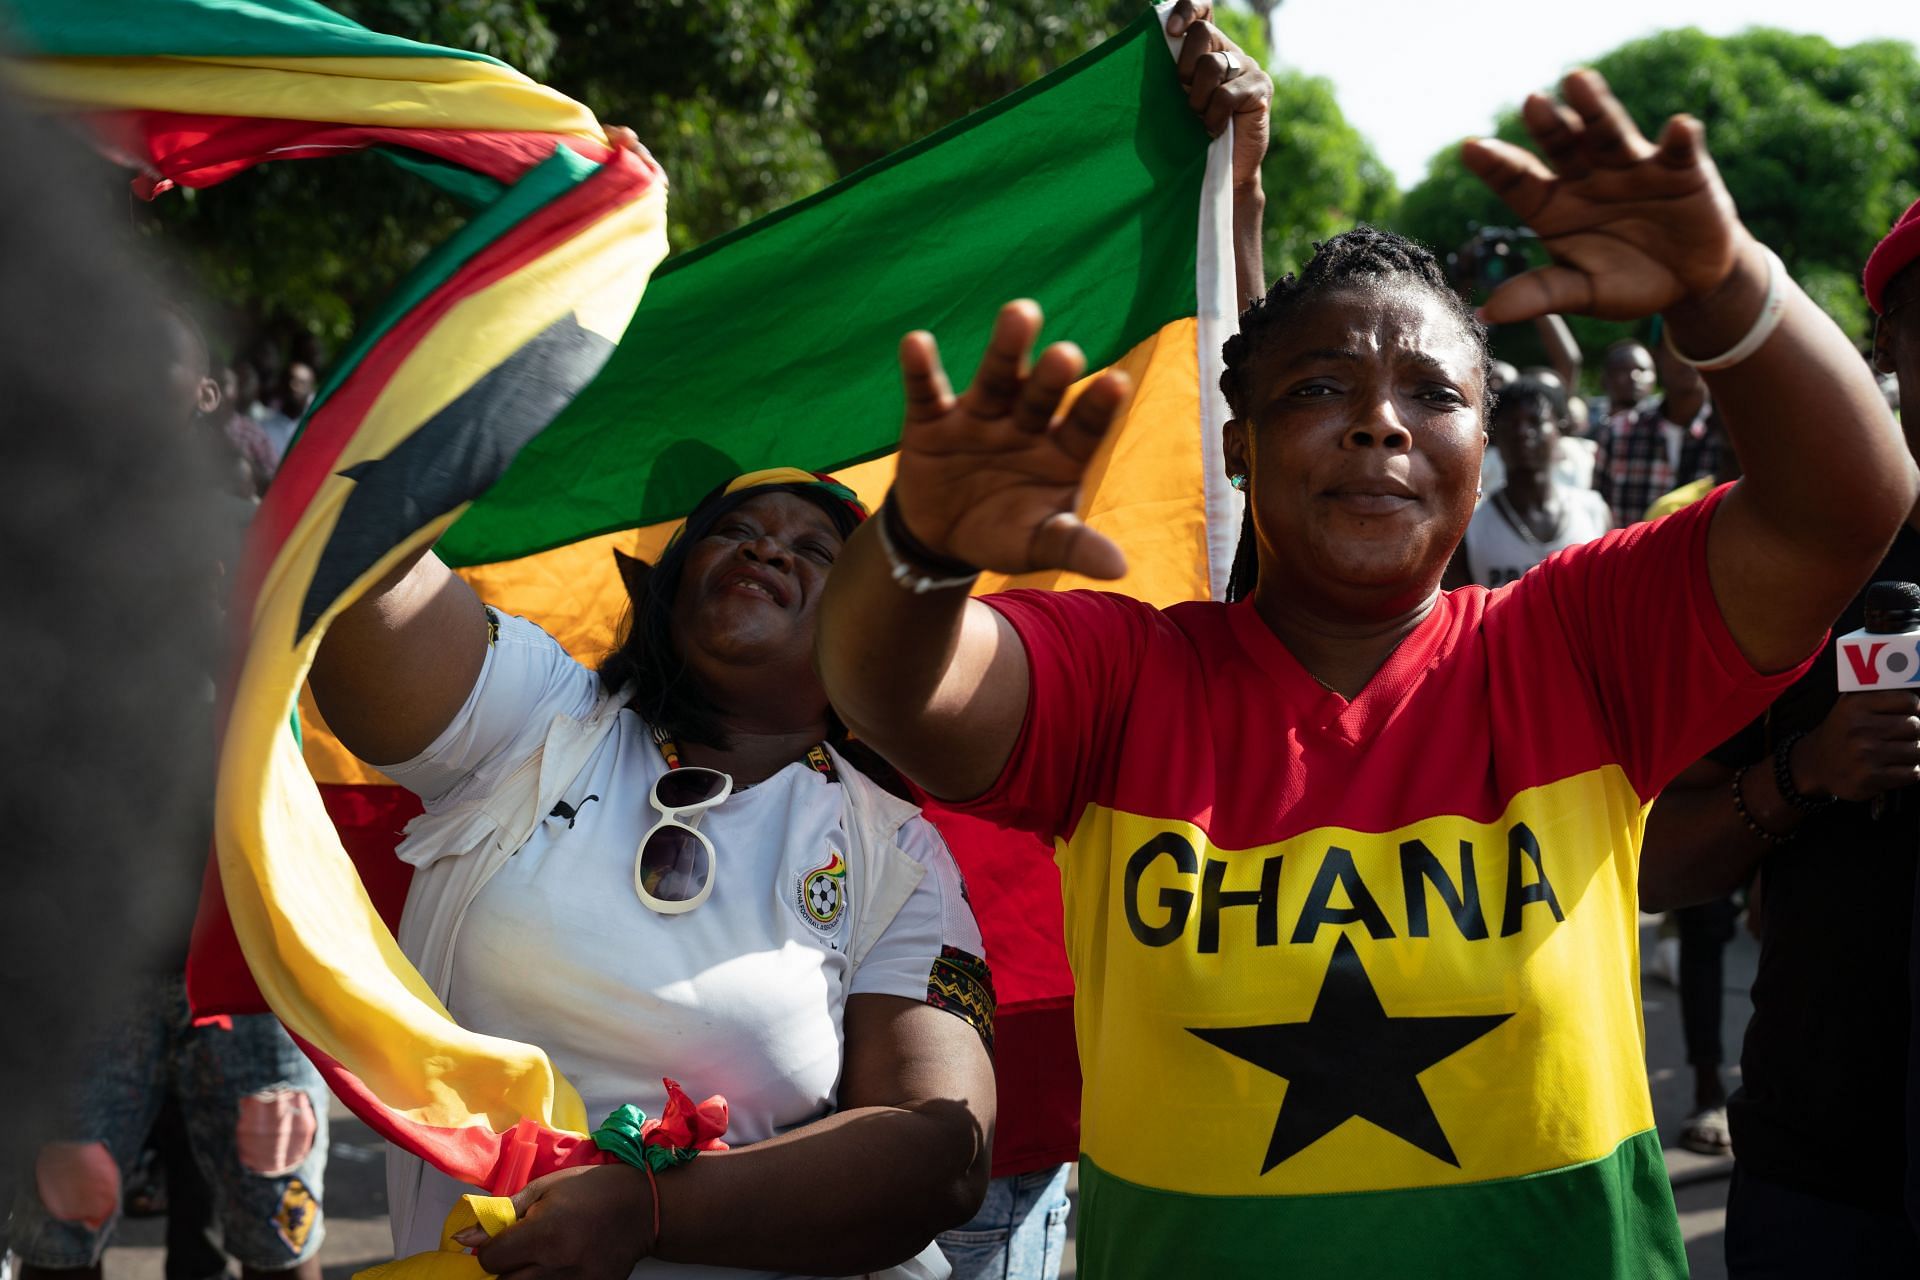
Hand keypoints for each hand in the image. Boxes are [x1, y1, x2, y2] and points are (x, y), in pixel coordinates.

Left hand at [454, 1163, 654, 1279]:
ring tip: (543, 1255)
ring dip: (525, 1275)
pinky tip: (562, 1263)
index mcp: (544, 1232)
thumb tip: (466, 1238)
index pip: (491, 1259)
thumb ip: (506, 1213)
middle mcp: (557, 1264)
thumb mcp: (547, 1188)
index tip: (502, 1239)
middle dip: (506, 1266)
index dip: (490, 1248)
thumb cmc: (594, 1188)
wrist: (646, 1207)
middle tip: (521, 1248)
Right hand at [892, 300, 1129, 578]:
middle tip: (1067, 355)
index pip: (1084, 425)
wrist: (942, 538)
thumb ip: (1074, 546)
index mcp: (1060, 450)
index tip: (1118, 381)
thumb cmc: (1004, 532)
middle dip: (1052, 376)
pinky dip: (921, 368)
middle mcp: (1024, 424)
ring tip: (1020, 314)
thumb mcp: (1037, 545)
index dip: (1098, 405)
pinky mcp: (932, 420)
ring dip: (1007, 350)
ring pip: (996, 378)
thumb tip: (1120, 570)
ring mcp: (979, 417)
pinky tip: (916, 342)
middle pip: (1041, 394)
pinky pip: (927, 391)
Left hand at [1165, 1, 1271, 191]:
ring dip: (1197, 99)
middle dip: (1184, 67)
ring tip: (1200, 118)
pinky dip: (1213, 117)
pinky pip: (1226, 95)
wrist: (1224, 169)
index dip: (1187, 10)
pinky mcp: (1261, 88)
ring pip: (1211, 65)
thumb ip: (1173, 73)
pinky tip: (1214, 130)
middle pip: (1202, 34)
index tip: (1170, 31)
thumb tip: (1156, 45)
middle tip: (1185, 96)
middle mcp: (1230, 52)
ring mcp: (1249, 68)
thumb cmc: (1194, 135)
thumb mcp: (1177, 99)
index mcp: (1209, 49)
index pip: (1203, 11)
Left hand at [1461, 70, 1749, 323]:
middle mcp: (1587, 177)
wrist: (1688, 282)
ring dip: (1595, 108)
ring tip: (1578, 82)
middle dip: (1548, 124)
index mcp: (1553, 206)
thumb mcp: (1582, 293)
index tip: (1470, 148)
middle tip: (1531, 103)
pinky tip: (1678, 128)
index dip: (1495, 165)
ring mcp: (1631, 167)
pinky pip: (1678, 150)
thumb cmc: (1626, 282)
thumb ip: (1540, 294)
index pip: (1517, 182)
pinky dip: (1679, 138)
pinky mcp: (1679, 169)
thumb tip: (1486, 313)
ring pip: (1609, 132)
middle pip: (1562, 145)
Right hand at [1794, 691, 1919, 802]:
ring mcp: (1864, 755)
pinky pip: (1912, 773)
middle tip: (1901, 736)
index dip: (1915, 709)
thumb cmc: (1843, 732)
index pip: (1909, 701)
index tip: (1909, 714)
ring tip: (1896, 753)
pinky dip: (1909, 771)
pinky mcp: (1870, 778)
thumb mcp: (1853, 705)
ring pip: (1917, 750)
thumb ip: (1884, 696)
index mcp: (1855, 705)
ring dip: (1913, 753)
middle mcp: (1858, 729)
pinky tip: (1894, 768)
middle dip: (1913, 733)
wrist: (1815, 764)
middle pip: (1915, 726)